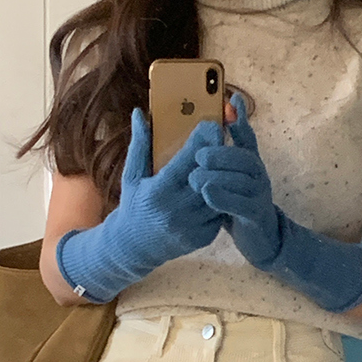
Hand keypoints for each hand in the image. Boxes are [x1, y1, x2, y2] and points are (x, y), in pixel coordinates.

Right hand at [56, 108, 225, 302]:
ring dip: (225, 176)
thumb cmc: (133, 206)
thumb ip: (139, 145)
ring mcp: (191, 227)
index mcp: (159, 191)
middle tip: (226, 139)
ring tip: (228, 160)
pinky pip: (220, 214)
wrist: (134, 248)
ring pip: (218, 195)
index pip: (187, 160)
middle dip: (218, 155)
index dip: (202, 141)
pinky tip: (225, 185)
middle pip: (207, 176)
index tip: (211, 125)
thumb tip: (139, 113)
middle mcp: (176, 210)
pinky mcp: (202, 238)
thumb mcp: (132, 175)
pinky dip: (224, 197)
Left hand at [187, 91, 283, 268]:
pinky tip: (208, 194)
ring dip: (218, 176)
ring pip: (241, 180)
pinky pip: (242, 204)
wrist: (260, 239)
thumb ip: (220, 155)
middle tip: (198, 156)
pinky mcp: (256, 215)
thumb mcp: (230, 177)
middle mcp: (258, 174)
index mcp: (249, 162)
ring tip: (194, 178)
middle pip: (243, 157)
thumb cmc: (238, 205)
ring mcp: (260, 194)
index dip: (239, 118)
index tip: (229, 100)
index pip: (247, 136)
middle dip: (221, 153)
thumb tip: (207, 128)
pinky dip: (224, 198)